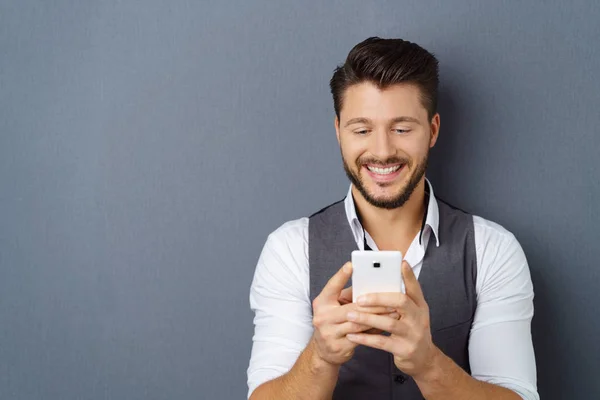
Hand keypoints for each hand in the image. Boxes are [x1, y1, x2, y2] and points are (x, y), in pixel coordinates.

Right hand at [311, 262, 398, 365]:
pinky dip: (374, 331)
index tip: (352, 265)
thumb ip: (348, 297)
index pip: (331, 286)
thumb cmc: (333, 323)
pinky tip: (386, 326)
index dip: (341, 275)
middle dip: (373, 303)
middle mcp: (322, 317)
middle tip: (390, 297)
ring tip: (394, 311)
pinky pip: (361, 337)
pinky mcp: (339, 346)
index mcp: (321, 303)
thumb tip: (369, 286)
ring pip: (359, 323)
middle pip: (351, 307)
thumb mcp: (333, 308)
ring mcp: (330, 333)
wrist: (323, 352)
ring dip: (378, 317)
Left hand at [345, 261, 438, 377]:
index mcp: (419, 306)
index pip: (415, 288)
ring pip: (388, 323)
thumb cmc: (412, 331)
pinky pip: (382, 342)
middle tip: (360, 298)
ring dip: (367, 318)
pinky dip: (365, 338)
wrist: (424, 359)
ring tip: (350, 315)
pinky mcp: (404, 349)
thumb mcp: (412, 314)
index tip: (400, 263)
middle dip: (379, 298)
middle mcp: (419, 318)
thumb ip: (400, 300)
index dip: (408, 276)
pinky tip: (352, 336)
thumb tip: (378, 284)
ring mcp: (413, 334)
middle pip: (400, 302)